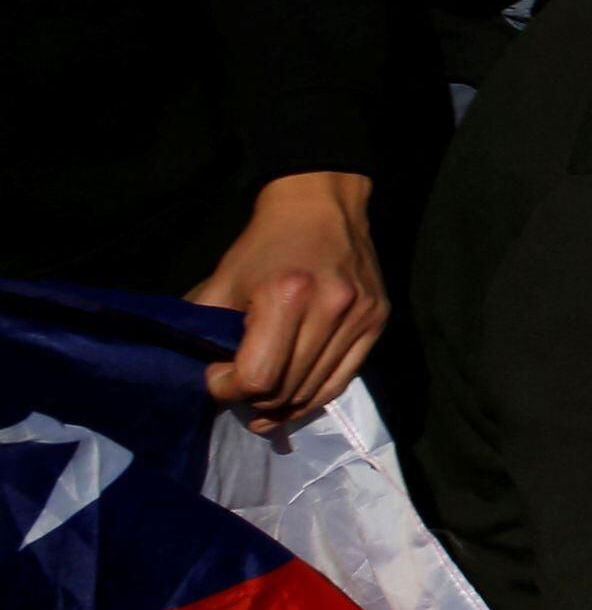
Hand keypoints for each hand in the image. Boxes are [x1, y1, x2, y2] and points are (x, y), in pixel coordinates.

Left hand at [189, 173, 386, 432]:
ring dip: (282, 405)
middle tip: (237, 389)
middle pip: (286, 389)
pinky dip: (314, 397)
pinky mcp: (377, 320)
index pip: (257, 377)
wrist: (321, 204)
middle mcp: (331, 307)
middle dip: (252, 400)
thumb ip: (203, 328)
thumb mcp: (223, 280)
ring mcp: (360, 315)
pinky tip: (292, 398)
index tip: (216, 376)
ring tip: (262, 400)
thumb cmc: (265, 244)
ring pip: (313, 392)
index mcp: (287, 295)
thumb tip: (196, 373)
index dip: (226, 388)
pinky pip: (343, 380)